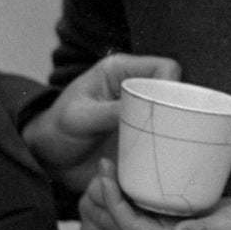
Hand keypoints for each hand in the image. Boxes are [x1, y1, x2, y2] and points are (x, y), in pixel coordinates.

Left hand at [23, 53, 180, 194]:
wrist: (49, 160)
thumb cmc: (57, 130)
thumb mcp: (79, 118)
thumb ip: (109, 112)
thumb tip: (145, 111)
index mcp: (121, 73)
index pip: (163, 68)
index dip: (173, 85)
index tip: (171, 109)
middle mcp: (136, 91)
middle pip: (175, 93)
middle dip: (181, 111)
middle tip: (178, 134)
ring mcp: (142, 117)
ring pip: (175, 118)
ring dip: (176, 134)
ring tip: (174, 150)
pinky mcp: (143, 140)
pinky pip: (166, 142)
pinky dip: (169, 150)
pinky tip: (167, 161)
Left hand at [81, 166, 230, 229]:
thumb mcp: (227, 228)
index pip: (127, 224)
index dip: (112, 200)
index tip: (105, 172)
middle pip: (125, 219)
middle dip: (109, 195)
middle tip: (105, 163)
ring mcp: (174, 225)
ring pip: (136, 210)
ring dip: (121, 191)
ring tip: (116, 163)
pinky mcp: (183, 214)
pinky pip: (152, 203)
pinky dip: (140, 188)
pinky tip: (140, 167)